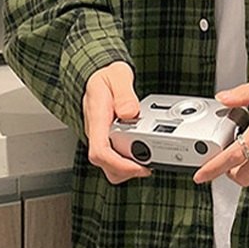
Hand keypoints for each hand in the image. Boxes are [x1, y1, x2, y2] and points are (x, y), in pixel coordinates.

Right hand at [83, 61, 151, 183]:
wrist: (99, 76)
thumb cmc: (106, 77)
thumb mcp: (116, 76)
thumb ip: (124, 94)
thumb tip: (130, 113)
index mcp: (97, 119)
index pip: (100, 151)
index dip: (119, 164)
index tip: (139, 166)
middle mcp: (98, 133)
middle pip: (106, 165)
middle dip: (128, 171)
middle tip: (150, 164)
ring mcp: (104, 138)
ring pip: (111, 166)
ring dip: (130, 168)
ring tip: (151, 159)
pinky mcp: (111, 139)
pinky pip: (118, 158)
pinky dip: (132, 161)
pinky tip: (147, 151)